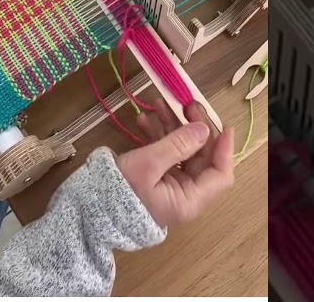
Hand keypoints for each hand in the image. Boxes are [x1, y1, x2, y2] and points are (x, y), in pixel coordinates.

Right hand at [115, 100, 234, 227]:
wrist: (89, 209)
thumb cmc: (120, 190)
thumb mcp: (148, 164)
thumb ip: (177, 145)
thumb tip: (203, 129)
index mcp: (189, 200)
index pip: (221, 175)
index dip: (224, 149)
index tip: (222, 124)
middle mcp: (185, 195)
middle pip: (201, 158)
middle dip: (194, 129)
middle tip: (186, 104)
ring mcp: (170, 186)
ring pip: (181, 151)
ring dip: (172, 127)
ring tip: (158, 104)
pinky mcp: (155, 179)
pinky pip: (164, 154)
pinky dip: (157, 136)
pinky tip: (143, 119)